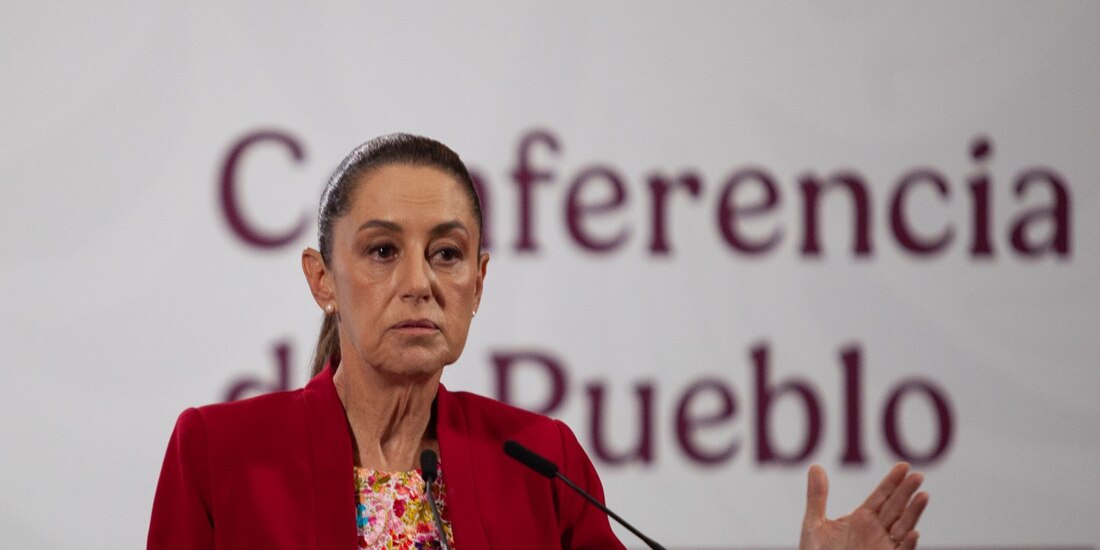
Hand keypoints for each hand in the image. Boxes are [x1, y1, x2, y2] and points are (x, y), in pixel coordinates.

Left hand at [799, 463, 928, 549]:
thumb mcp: (814, 524)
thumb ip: (817, 497)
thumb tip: (815, 467)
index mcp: (861, 518)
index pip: (881, 496)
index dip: (892, 481)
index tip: (904, 465)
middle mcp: (875, 530)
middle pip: (895, 507)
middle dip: (906, 492)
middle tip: (917, 475)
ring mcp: (882, 546)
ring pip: (902, 527)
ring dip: (913, 513)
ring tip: (923, 495)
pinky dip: (906, 544)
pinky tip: (912, 532)